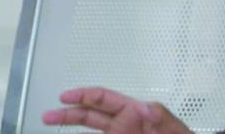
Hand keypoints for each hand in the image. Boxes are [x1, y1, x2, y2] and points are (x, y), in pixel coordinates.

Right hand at [43, 87, 192, 133]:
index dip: (82, 95)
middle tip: (48, 115)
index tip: (66, 97)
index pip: (103, 98)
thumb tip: (147, 108)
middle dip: (67, 114)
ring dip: (71, 132)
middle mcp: (123, 126)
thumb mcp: (176, 128)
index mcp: (134, 112)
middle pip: (89, 116)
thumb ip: (162, 117)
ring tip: (52, 129)